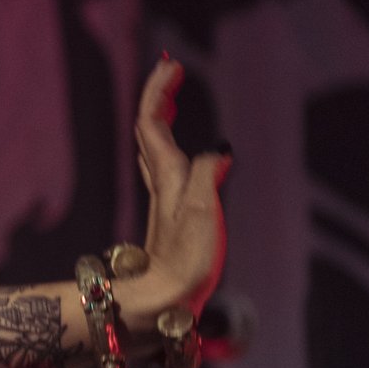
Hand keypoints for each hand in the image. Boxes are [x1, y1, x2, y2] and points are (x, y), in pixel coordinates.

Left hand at [119, 53, 231, 343]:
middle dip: (159, 98)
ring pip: (155, 149)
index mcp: (166, 177)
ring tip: (173, 101)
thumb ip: (207, 176)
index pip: (152, 122)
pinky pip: (166, 169)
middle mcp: (160, 184)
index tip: (169, 64)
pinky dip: (171, 147)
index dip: (158, 92)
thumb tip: (218, 149)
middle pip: (150, 131)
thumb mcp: (200, 213)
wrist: (162, 304)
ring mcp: (163, 201)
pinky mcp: (170, 219)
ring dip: (162, 119)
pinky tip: (183, 156)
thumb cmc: (184, 262)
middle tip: (171, 72)